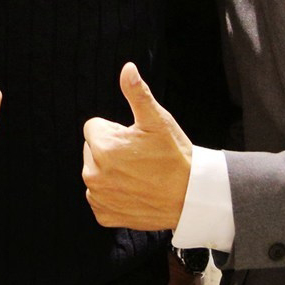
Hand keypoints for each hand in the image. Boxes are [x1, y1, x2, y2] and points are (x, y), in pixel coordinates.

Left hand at [81, 62, 192, 229]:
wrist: (191, 197)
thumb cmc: (175, 156)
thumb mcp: (158, 120)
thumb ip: (137, 93)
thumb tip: (127, 69)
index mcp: (103, 147)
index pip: (94, 127)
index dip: (116, 130)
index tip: (136, 140)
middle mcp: (93, 173)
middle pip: (93, 150)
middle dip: (111, 150)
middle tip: (140, 158)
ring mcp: (98, 197)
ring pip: (96, 172)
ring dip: (110, 171)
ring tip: (139, 175)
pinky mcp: (105, 215)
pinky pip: (99, 197)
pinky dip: (113, 194)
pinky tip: (134, 191)